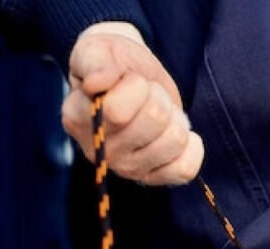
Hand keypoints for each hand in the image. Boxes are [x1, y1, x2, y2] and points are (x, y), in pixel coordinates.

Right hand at [61, 22, 203, 185]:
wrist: (131, 78)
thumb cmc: (112, 63)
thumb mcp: (97, 50)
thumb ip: (94, 62)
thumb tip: (97, 84)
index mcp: (77, 119)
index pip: (117, 110)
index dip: (135, 85)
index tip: (128, 78)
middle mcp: (100, 152)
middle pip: (155, 119)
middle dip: (158, 96)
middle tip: (148, 93)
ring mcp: (127, 169)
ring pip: (175, 140)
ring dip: (176, 117)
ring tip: (160, 111)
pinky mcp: (154, 177)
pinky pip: (186, 169)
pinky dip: (192, 146)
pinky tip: (176, 131)